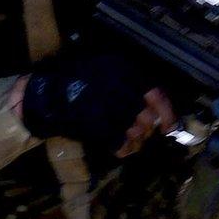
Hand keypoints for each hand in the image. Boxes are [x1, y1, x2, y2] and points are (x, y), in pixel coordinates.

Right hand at [17, 53, 172, 158]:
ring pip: (137, 132)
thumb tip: (158, 108)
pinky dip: (123, 148)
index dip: (168, 114)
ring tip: (125, 137)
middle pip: (148, 118)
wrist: (49, 96)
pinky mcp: (100, 127)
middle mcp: (122, 89)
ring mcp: (111, 109)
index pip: (157, 95)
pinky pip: (122, 144)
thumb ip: (131, 85)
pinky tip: (117, 147)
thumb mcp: (108, 70)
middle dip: (146, 128)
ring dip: (135, 139)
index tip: (170, 127)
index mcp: (126, 73)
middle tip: (139, 131)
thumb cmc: (79, 81)